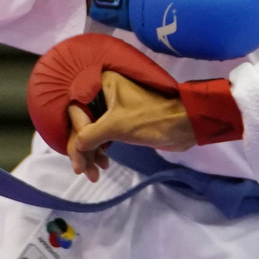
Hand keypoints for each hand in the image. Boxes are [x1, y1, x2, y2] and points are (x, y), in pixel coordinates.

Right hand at [66, 69, 194, 176]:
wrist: (183, 125)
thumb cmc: (151, 119)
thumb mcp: (115, 127)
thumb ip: (88, 136)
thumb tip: (75, 148)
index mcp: (101, 83)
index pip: (76, 111)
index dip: (77, 135)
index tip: (82, 156)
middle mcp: (103, 91)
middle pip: (81, 123)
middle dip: (82, 149)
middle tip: (84, 171)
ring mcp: (111, 106)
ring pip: (90, 131)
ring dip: (90, 153)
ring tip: (95, 174)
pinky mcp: (119, 119)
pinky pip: (101, 134)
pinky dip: (99, 150)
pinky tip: (103, 164)